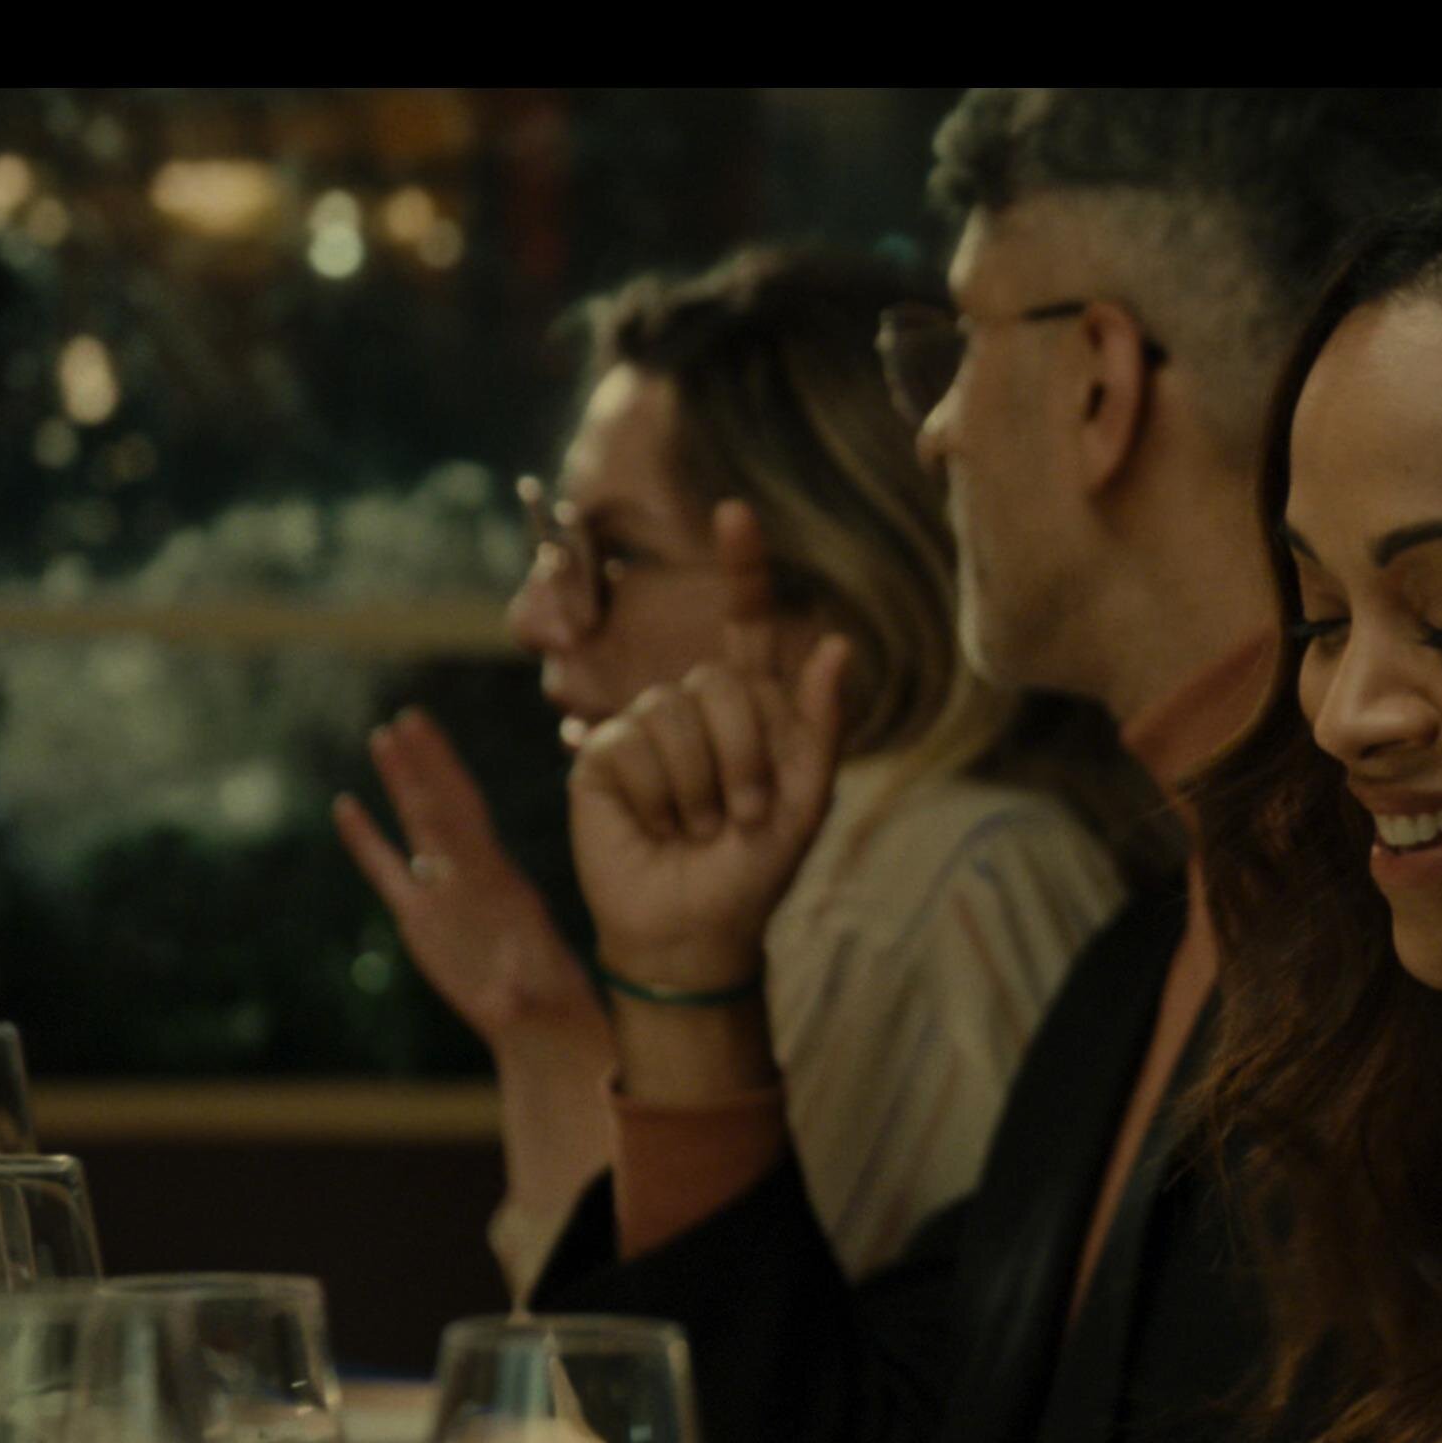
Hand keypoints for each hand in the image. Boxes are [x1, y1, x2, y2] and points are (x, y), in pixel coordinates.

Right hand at [333, 707, 600, 1051]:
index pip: (462, 819)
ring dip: (402, 784)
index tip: (426, 737)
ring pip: (417, 828)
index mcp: (499, 883)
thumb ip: (516, 996)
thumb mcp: (535, 1002)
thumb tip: (506, 999)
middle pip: (441, 808)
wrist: (540, 1020)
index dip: (443, 778)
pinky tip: (347, 806)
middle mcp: (471, 877)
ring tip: (383, 737)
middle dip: (424, 763)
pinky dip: (367, 840)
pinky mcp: (420, 918)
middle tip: (404, 716)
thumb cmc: (547, 1008)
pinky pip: (388, 871)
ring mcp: (443, 893)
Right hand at [569, 499, 854, 986]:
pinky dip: (659, 796)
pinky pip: (634, 746)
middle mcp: (696, 707)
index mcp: (753, 709)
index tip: (733, 512)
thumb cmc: (755, 869)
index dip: (742, 569)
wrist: (696, 930)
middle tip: (740, 816)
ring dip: (701, 786)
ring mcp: (645, 729)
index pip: (747, 625)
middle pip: (720, 684)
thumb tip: (836, 644)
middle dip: (743, 758)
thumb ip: (821, 724)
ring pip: (676, 715)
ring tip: (698, 827)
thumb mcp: (807, 799)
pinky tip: (657, 825)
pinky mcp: (604, 757)